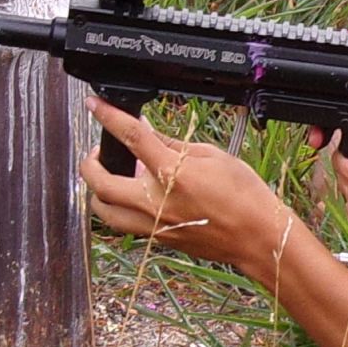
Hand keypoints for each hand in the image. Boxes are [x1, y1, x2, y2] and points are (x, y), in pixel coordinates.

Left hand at [80, 97, 300, 273]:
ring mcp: (154, 225)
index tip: (94, 106)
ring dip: (98, 191)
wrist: (258, 236)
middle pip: (100, 183)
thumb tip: (149, 133)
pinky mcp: (158, 239)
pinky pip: (124, 224)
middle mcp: (156, 201)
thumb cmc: (245, 196)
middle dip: (89, 163)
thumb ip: (175, 146)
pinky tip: (133, 196)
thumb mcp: (214, 157)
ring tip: (109, 177)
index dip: (108, 117)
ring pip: (103, 211)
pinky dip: (119, 208)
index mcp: (172, 173)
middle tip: (97, 152)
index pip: (131, 137)